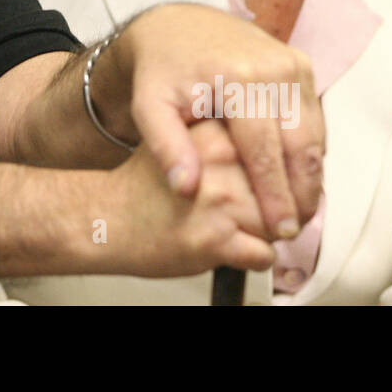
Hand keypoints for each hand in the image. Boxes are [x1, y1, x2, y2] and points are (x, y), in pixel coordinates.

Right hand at [103, 119, 275, 276]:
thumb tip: (282, 160)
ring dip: (263, 233)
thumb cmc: (145, 187)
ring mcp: (220, 200)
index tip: (266, 183)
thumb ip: (231, 144)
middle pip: (282, 188)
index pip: (275, 151)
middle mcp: (220, 161)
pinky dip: (254, 259)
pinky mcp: (216, 240)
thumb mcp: (185, 142)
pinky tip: (228, 247)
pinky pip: (265, 256)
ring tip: (229, 227)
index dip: (275, 172)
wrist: (109, 219)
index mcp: (215, 132)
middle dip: (272, 206)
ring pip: (278, 224)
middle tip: (242, 210)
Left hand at [106, 3, 323, 237]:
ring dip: (311, 176)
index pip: (265, 151)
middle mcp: (274, 68)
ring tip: (297, 213)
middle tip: (294, 231)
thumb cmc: (161, 70)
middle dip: (302, 193)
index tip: (279, 230)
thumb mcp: (148, 107)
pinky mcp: (301, 65)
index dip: (275, 195)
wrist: (176, 24)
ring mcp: (292, 63)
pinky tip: (295, 179)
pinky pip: (314, 119)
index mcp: (238, 79)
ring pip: (315, 135)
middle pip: (302, 146)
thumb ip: (166, 148)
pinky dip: (309, 152)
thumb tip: (187, 189)